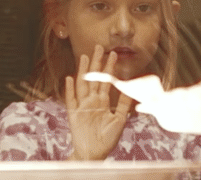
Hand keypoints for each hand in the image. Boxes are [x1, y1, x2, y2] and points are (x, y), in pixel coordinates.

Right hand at [66, 44, 132, 159]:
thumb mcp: (119, 120)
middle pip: (94, 78)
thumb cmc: (107, 139)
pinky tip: (69, 78)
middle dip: (96, 63)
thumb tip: (131, 90)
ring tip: (84, 57)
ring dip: (83, 71)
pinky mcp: (74, 114)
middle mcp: (92, 101)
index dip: (109, 68)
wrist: (94, 153)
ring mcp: (82, 106)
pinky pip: (71, 100)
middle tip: (99, 47)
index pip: (106, 81)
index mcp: (102, 102)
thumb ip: (123, 105)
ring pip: (82, 84)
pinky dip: (69, 89)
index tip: (113, 54)